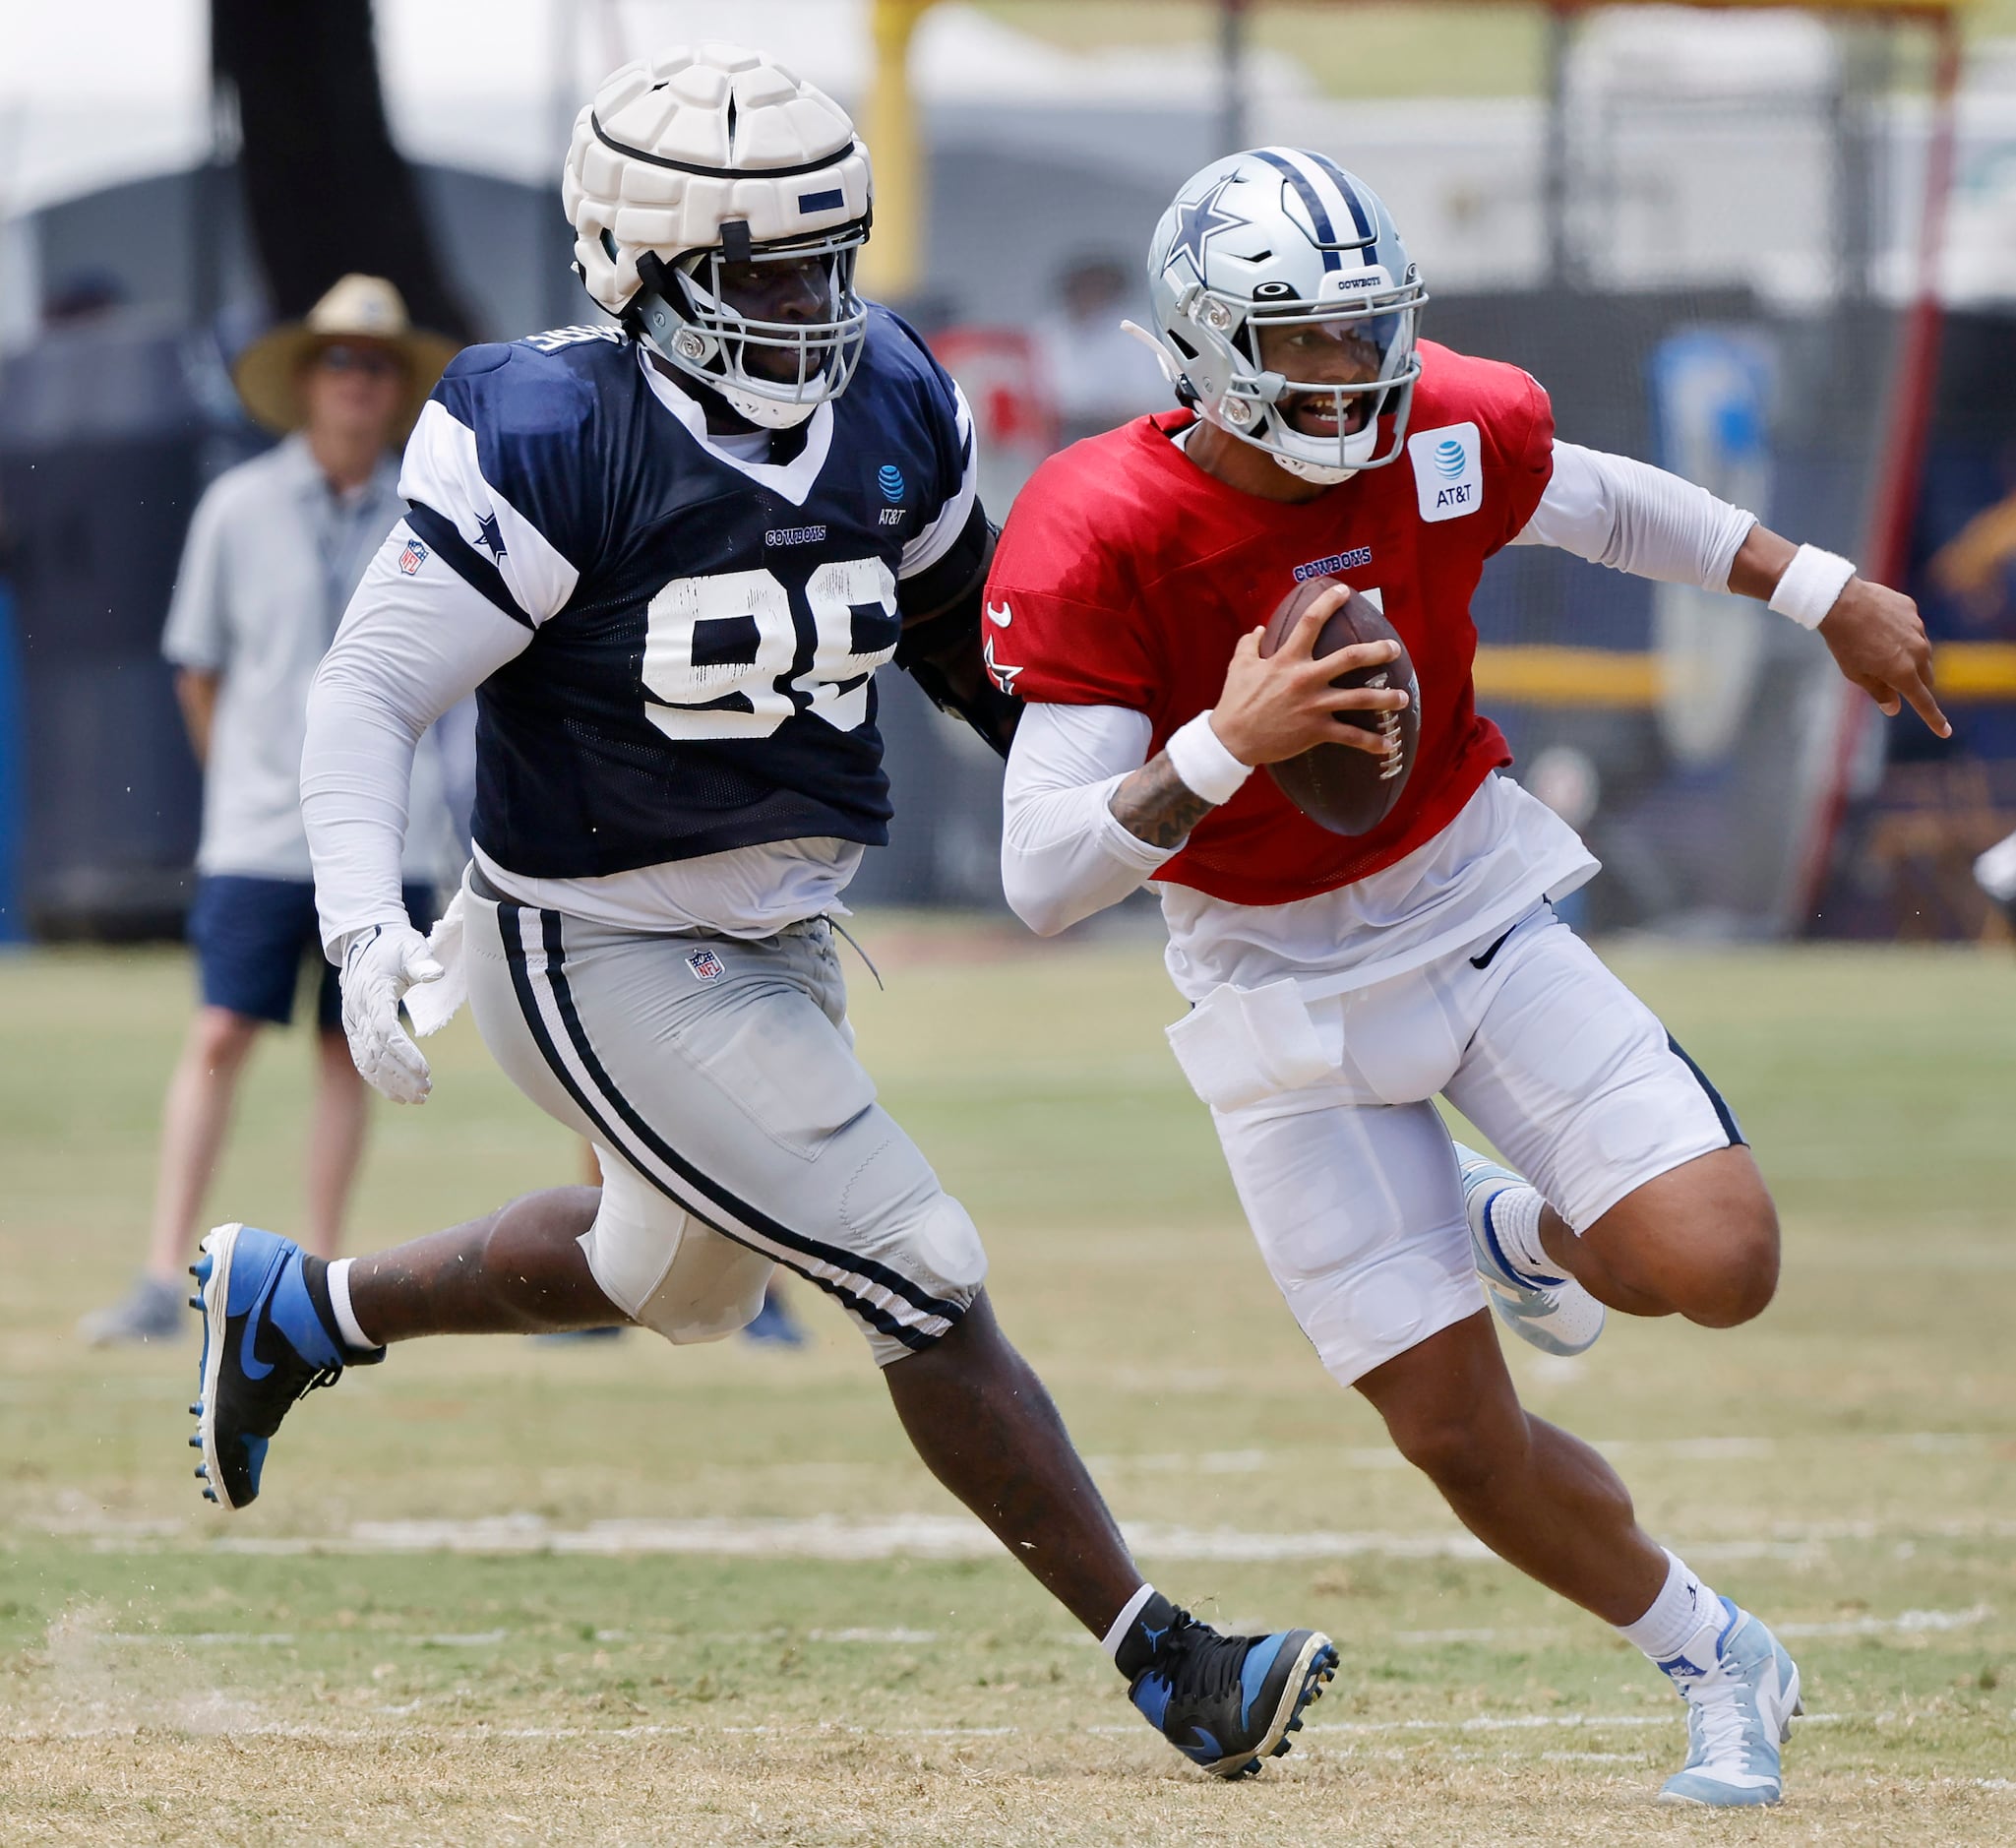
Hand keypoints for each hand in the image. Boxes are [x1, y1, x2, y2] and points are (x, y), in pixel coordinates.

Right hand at [340, 922, 443, 1103]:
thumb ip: (421, 961)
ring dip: (392, 1083)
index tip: (426, 1071)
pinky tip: (398, 1095)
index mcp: (371, 993)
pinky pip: (363, 1060)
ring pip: (367, 1061)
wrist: (364, 941)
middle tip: (427, 1091)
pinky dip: (378, 1080)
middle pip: (377, 1052)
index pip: (386, 1030)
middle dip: (402, 1075)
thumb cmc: (393, 945)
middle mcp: (357, 1012)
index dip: (405, 1053)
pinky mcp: (354, 1030)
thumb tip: (436, 973)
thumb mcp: (409, 946)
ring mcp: (352, 1023)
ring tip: (419, 1098)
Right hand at [1209, 587, 1411, 766]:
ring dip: (1386, 697)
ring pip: (1360, 698)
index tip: (1344, 592)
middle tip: (1394, 649)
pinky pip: (1351, 737)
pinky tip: (1388, 745)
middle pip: (1351, 658)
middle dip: (1378, 651)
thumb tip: (1259, 629)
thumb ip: (1249, 644)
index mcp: (1287, 659)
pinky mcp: (1316, 731)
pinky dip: (1371, 742)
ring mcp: (1314, 706)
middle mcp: (1306, 679)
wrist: (1232, 741)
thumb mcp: (1238, 666)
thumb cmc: (1235, 701)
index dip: (1328, 603)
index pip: (1310, 622)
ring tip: (1402, 697)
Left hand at [1819, 578, 1949, 738]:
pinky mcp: (1913, 611)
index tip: (1945, 732)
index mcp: (1903, 672)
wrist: (1841, 601)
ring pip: (1922, 652)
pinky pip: (1913, 628)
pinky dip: (1902, 633)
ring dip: (1909, 658)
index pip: (1923, 702)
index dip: (1934, 719)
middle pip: (1926, 677)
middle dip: (1915, 683)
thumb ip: (1879, 692)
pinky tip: (1880, 626)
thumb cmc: (1845, 642)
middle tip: (1892, 679)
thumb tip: (1894, 708)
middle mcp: (1917, 652)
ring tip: (1879, 648)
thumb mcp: (1856, 674)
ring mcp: (1918, 629)